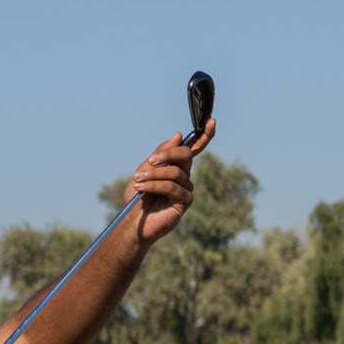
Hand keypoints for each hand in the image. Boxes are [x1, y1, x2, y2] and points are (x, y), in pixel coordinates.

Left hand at [124, 118, 215, 245]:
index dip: (204, 136)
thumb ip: (159, 153)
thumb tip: (178, 135)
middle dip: (168, 154)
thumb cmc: (137, 197)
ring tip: (137, 180)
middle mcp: (184, 176)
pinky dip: (155, 185)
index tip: (211, 121)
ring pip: (175, 172)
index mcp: (175, 166)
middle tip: (151, 160)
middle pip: (186, 155)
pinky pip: (172, 187)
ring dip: (154, 174)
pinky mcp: (185, 202)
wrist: (132, 222)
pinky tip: (142, 189)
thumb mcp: (144, 170)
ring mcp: (186, 189)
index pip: (193, 149)